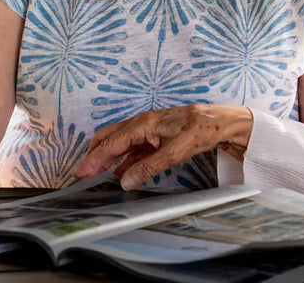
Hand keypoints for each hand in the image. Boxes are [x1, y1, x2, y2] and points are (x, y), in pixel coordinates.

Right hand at [74, 104, 252, 189]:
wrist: (223, 122)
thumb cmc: (202, 130)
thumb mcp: (175, 152)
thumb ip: (148, 167)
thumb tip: (125, 181)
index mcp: (144, 124)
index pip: (111, 143)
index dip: (94, 158)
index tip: (80, 172)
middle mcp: (143, 123)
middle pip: (111, 137)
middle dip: (95, 154)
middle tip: (83, 172)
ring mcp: (151, 129)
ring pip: (122, 142)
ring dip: (109, 157)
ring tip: (98, 174)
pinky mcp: (159, 136)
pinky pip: (136, 147)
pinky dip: (125, 159)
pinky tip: (122, 171)